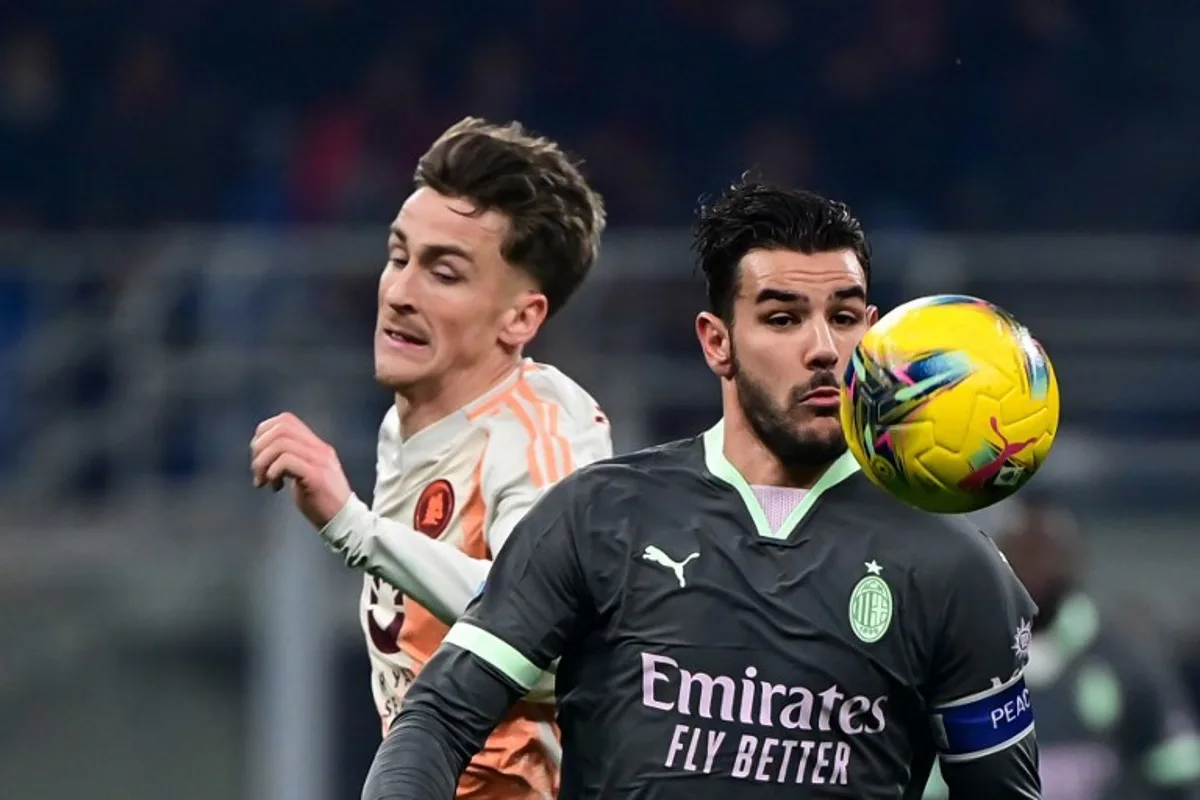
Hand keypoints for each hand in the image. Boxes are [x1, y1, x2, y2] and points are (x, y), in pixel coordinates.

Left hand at [250, 412, 351, 528]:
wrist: (345, 521)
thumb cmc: (321, 502)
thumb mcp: (305, 475)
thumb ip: (291, 461)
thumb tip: (263, 454)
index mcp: (316, 446)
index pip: (286, 420)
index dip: (264, 433)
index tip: (258, 455)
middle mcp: (319, 449)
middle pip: (281, 428)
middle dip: (259, 447)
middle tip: (257, 470)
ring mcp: (320, 461)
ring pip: (281, 443)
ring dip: (263, 462)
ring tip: (263, 480)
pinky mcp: (316, 476)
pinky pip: (286, 461)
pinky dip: (272, 472)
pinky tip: (275, 487)